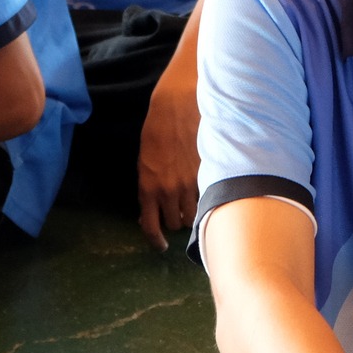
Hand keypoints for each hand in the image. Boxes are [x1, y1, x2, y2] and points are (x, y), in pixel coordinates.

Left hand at [135, 65, 200, 249]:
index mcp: (148, 187)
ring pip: (193, 215)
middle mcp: (170, 190)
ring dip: (191, 212)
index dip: (155, 241)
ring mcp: (191, 183)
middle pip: (174, 224)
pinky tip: (205, 190)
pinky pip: (207, 197)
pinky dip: (205, 198)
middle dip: (173, 221)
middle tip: (175, 212)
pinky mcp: (208, 173)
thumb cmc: (156, 129)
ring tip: (191, 203)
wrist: (178, 105)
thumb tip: (151, 211)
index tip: (160, 246)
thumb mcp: (144, 162)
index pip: (152, 227)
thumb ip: (149, 188)